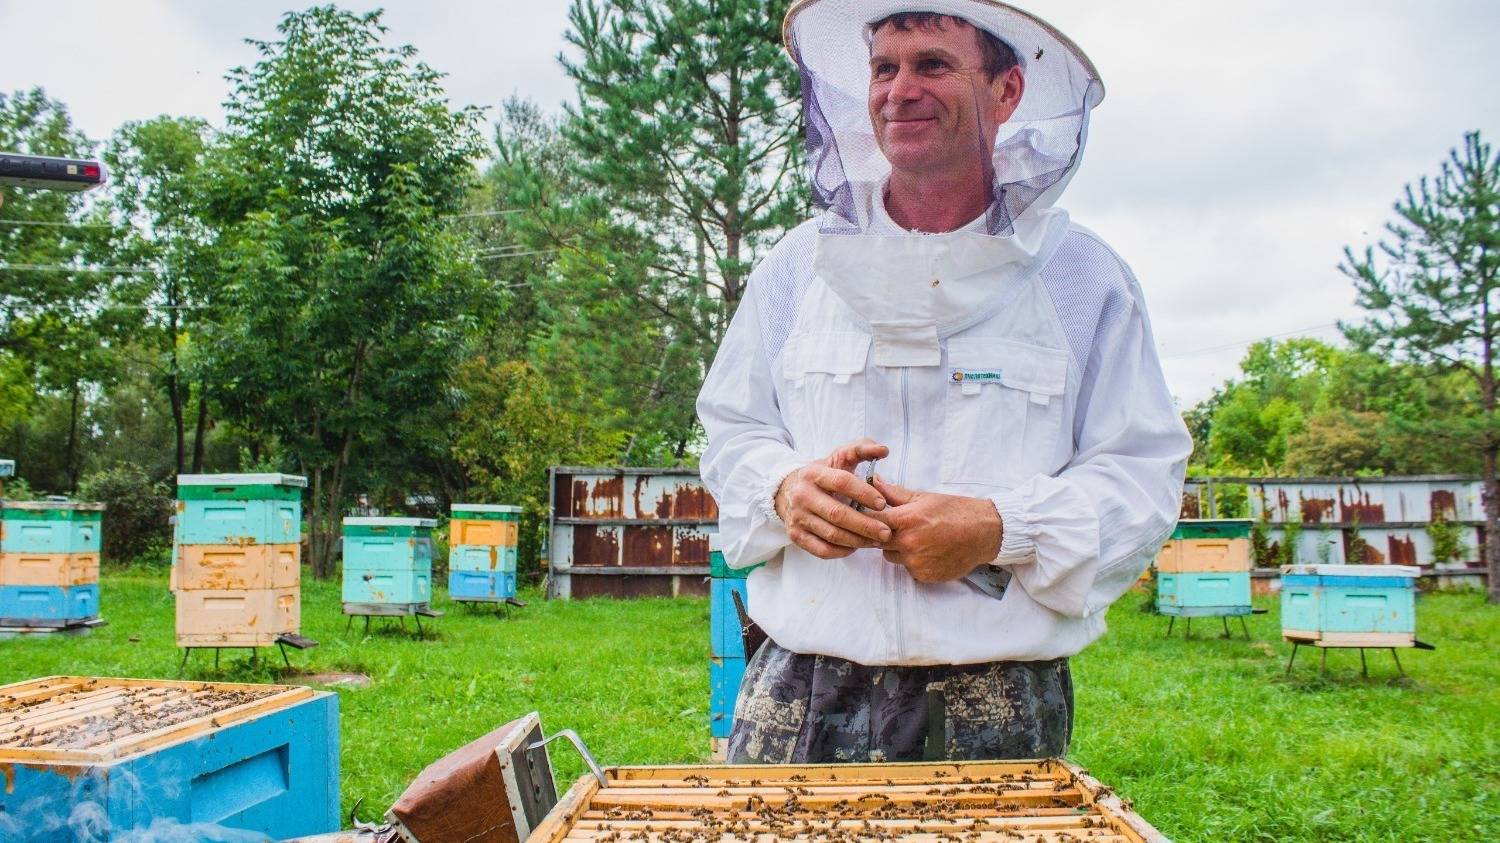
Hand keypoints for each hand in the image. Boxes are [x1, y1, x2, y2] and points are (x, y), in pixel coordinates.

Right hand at [775, 438, 891, 558]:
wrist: (788, 491)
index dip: (864, 493)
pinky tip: (856, 546)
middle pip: (837, 514)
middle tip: (886, 531)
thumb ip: (861, 449)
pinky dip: (842, 551)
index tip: (882, 503)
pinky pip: (822, 550)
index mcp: (813, 474)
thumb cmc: (823, 475)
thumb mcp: (838, 458)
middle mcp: (802, 496)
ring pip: (832, 534)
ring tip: (877, 541)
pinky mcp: (796, 536)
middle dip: (865, 525)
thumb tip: (884, 450)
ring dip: (858, 540)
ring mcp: (797, 517)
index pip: (841, 482)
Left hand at [869, 477, 1002, 583]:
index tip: (867, 516)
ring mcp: (916, 562)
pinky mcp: (924, 575)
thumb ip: (895, 494)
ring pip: (891, 557)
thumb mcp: (924, 498)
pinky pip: (908, 569)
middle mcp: (908, 543)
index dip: (866, 518)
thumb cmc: (955, 511)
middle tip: (897, 527)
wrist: (984, 532)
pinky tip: (928, 551)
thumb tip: (874, 482)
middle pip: (877, 541)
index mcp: (906, 520)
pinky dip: (913, 561)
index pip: (870, 521)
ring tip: (917, 538)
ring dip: (897, 549)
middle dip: (882, 534)